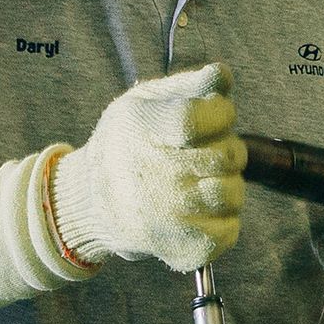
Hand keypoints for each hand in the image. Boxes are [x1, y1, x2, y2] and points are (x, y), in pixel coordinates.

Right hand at [48, 63, 246, 271]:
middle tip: (206, 152)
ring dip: (228, 184)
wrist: (90, 201)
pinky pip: (228, 232)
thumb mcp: (146, 100)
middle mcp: (152, 174)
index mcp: (141, 128)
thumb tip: (223, 75)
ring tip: (203, 180)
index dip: (220, 114)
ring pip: (233, 194)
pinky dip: (223, 220)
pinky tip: (201, 209)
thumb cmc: (128, 142)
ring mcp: (166, 215)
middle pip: (226, 156)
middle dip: (228, 149)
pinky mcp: (178, 248)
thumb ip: (190, 85)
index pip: (198, 119)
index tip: (216, 115)